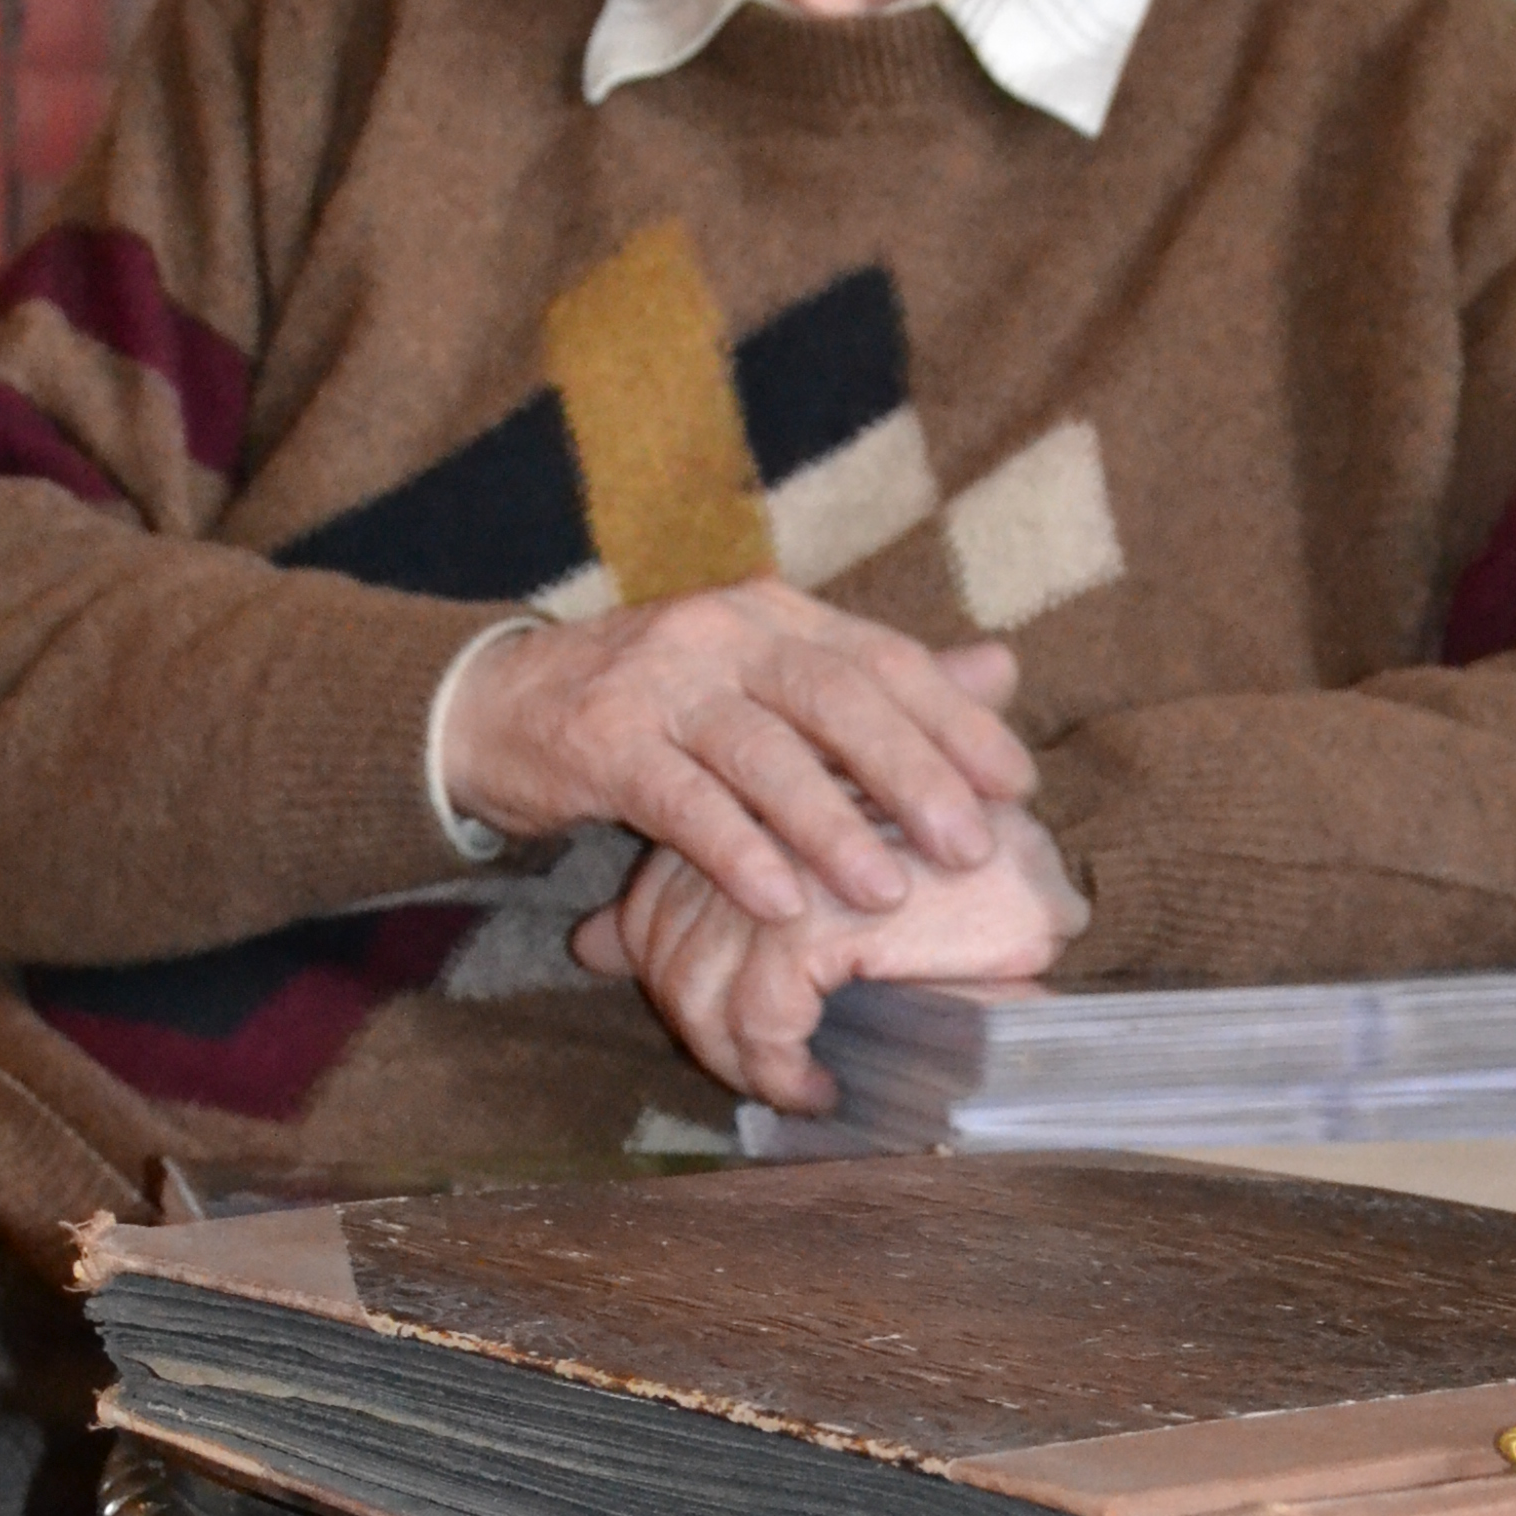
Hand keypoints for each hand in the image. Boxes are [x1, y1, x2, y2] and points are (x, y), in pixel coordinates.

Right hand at [439, 584, 1029, 923]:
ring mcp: (659, 683)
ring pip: (762, 753)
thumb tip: (1002, 671)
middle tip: (972, 845)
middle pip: (835, 697)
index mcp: (775, 614)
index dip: (954, 719)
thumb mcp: (766, 681)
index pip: (883, 657)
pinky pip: (680, 801)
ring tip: (887, 892)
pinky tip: (779, 901)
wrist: (499, 705)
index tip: (1015, 784)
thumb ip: (875, 682)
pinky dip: (734, 851)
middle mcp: (723, 633)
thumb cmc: (657, 707)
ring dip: (830, 826)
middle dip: (911, 774)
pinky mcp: (601, 742)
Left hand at [572, 801, 1089, 1109]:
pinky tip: (815, 1092)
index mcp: (776, 777)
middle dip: (688, 1001)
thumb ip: (697, 909)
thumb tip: (585, 943)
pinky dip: (776, 1066)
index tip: (681, 999)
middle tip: (739, 1063)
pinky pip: (766, 1011)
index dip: (659, 939)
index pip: (678, 863)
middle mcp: (784, 801)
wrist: (1057, 924)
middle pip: (679, 918)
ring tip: (778, 1084)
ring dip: (732, 1049)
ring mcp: (808, 855)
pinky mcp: (835, 917)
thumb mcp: (813, 904)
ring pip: (709, 970)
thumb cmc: (949, 921)